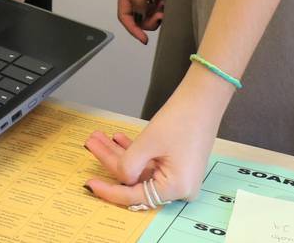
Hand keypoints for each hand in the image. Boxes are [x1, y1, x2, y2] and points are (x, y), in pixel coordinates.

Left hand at [84, 77, 225, 208]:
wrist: (203, 98)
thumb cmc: (182, 119)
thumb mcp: (148, 143)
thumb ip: (128, 165)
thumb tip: (120, 177)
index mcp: (175, 188)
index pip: (135, 195)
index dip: (109, 189)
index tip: (90, 183)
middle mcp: (179, 187)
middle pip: (136, 179)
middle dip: (111, 160)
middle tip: (92, 145)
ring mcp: (179, 175)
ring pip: (140, 168)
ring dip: (120, 153)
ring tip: (99, 138)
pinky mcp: (177, 163)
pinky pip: (150, 162)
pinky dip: (134, 151)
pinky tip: (117, 139)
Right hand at [118, 0, 164, 43]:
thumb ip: (139, 0)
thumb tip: (140, 18)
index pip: (124, 15)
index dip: (132, 29)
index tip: (144, 39)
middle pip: (138, 17)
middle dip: (149, 21)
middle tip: (162, 14)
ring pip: (149, 12)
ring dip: (157, 15)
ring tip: (166, 7)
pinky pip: (159, 5)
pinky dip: (163, 8)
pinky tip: (169, 2)